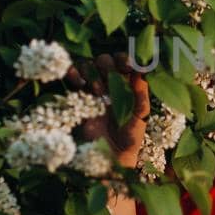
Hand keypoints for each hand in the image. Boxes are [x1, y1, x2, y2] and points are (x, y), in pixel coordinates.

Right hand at [66, 51, 149, 168]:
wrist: (111, 155)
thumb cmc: (130, 136)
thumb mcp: (141, 116)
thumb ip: (141, 95)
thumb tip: (141, 72)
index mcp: (127, 84)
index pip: (123, 62)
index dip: (124, 59)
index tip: (127, 65)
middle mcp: (110, 83)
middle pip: (104, 60)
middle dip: (106, 65)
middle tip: (109, 77)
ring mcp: (93, 89)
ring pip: (88, 66)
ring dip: (91, 71)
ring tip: (97, 89)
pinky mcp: (79, 97)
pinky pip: (73, 79)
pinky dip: (73, 74)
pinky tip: (78, 81)